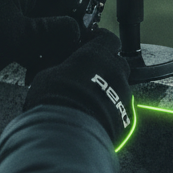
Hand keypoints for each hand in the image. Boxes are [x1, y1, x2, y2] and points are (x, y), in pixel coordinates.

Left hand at [0, 0, 80, 85]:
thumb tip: (76, 28)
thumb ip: (54, 30)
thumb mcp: (25, 35)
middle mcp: (12, 2)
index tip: (78, 19)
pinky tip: (35, 68)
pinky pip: (23, 42)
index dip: (68, 2)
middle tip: (69, 44)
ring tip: (53, 60)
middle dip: (58, 29)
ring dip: (46, 44)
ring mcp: (5, 20)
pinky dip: (31, 53)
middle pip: (46, 11)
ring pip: (35, 29)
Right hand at [23, 28, 132, 145]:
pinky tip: (94, 116)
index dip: (99, 41)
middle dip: (105, 67)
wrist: (69, 133)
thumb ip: (59, 68)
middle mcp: (115, 71)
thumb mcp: (46, 75)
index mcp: (97, 54)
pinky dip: (110, 110)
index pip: (107, 38)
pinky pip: (120, 108)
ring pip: (119, 86)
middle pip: (117, 62)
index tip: (89, 44)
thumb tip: (56, 71)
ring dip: (107, 90)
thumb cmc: (56, 99)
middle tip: (88, 74)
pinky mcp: (126, 117)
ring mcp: (124, 94)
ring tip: (89, 100)